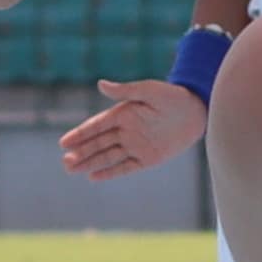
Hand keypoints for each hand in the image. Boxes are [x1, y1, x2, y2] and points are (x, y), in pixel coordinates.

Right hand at [62, 77, 203, 178]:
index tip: (64, 143)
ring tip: (71, 169)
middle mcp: (126, 131)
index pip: (96, 126)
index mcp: (123, 113)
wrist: (198, 111)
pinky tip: (93, 177)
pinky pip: (125, 167)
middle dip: (81, 153)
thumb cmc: (173, 96)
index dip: (80, 134)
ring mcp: (135, 146)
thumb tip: (101, 84)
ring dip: (90, 163)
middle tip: (65, 162)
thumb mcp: (149, 90)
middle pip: (98, 144)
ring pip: (107, 157)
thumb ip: (125, 90)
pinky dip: (110, 172)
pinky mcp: (147, 159)